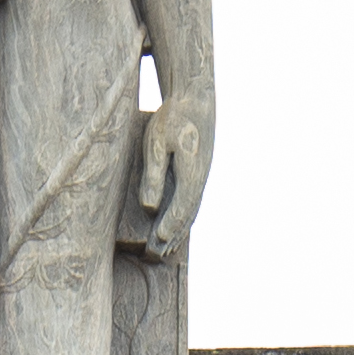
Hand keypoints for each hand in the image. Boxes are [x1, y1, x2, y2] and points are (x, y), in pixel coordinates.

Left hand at [134, 99, 213, 254]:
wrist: (195, 98)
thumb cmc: (172, 117)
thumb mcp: (155, 143)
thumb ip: (153, 175)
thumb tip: (150, 207)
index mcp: (192, 171)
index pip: (181, 206)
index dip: (169, 226)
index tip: (156, 242)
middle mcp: (201, 178)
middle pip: (187, 215)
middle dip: (171, 237)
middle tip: (154, 256)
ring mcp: (202, 176)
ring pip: (191, 211)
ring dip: (178, 232)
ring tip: (163, 250)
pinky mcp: (199, 172)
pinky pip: (191, 202)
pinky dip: (182, 218)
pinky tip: (174, 228)